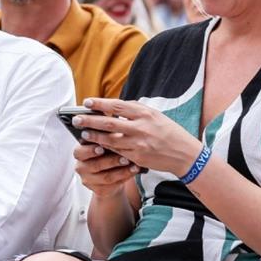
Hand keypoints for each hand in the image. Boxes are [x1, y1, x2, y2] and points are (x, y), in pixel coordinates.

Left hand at [74, 98, 202, 176]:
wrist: (185, 154)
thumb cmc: (168, 131)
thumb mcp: (155, 115)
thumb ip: (135, 110)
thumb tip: (113, 106)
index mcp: (145, 113)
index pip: (117, 106)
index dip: (100, 104)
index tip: (86, 102)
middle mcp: (141, 128)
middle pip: (109, 123)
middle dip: (89, 121)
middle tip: (76, 119)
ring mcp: (138, 144)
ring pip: (110, 140)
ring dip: (94, 137)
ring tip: (83, 133)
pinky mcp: (137, 157)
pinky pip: (117, 152)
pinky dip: (106, 148)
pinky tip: (96, 145)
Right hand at [74, 142, 138, 197]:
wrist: (109, 175)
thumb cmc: (107, 155)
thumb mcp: (104, 145)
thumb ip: (105, 138)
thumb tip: (113, 129)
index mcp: (79, 153)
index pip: (80, 152)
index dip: (90, 150)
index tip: (102, 147)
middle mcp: (81, 167)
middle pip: (94, 165)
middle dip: (110, 160)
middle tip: (124, 157)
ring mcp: (89, 180)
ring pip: (105, 177)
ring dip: (121, 170)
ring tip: (132, 164)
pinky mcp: (98, 190)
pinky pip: (113, 184)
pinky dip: (125, 177)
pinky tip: (133, 171)